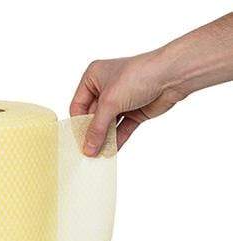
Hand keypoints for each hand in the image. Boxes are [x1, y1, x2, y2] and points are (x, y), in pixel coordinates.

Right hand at [70, 51, 185, 155]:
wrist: (172, 75)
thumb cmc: (138, 75)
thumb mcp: (110, 102)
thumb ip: (97, 128)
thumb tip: (88, 148)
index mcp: (93, 77)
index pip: (78, 105)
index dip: (78, 124)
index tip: (78, 141)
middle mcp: (105, 88)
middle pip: (92, 117)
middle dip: (91, 134)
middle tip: (87, 151)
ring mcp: (120, 101)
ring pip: (107, 125)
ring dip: (104, 139)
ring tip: (97, 155)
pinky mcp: (134, 111)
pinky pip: (121, 129)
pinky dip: (117, 139)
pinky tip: (111, 151)